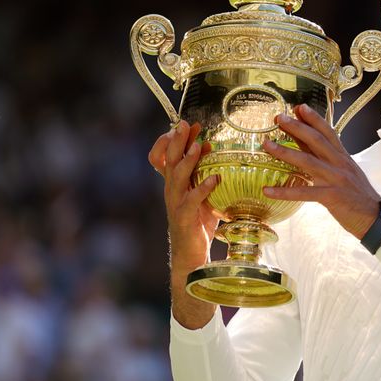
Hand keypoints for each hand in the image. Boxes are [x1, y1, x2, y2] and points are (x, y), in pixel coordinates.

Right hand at [149, 120, 219, 327]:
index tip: (187, 123)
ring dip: (188, 160)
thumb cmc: (198, 224)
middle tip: (186, 124)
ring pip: (176, 177)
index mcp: (174, 184)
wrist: (191, 257)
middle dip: (177, 141)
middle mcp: (171, 191)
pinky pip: (192, 200)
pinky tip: (215, 179)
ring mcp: (175, 204)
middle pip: (169, 161)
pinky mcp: (184, 219)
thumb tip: (212, 148)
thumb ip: (203, 173)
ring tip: (199, 146)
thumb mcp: (202, 195)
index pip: (165, 156)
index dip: (172, 140)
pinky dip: (203, 188)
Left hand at [261, 105, 379, 240]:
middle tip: (278, 117)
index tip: (299, 107)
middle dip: (297, 127)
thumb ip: (328, 160)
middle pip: (317, 140)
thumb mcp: (345, 173)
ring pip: (308, 162)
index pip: (328, 132)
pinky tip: (267, 191)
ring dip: (285, 152)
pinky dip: (285, 191)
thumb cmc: (358, 196)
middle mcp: (340, 164)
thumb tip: (308, 148)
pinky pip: (304, 192)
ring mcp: (336, 179)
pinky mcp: (332, 197)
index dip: (314, 119)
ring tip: (267, 145)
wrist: (376, 218)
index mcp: (344, 157)